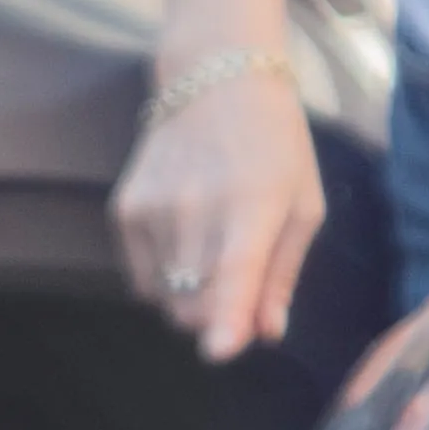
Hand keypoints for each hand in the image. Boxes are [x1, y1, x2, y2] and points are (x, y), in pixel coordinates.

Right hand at [114, 66, 320, 363]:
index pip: (235, 271)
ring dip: (192, 297)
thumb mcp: (303, 203)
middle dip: (219, 319)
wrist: (213, 78)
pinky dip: (165, 279)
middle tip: (239, 290)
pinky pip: (142, 281)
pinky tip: (185, 237)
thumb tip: (267, 333)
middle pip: (197, 305)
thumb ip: (283, 273)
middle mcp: (196, 207)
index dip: (227, 319)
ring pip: (168, 300)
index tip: (220, 352)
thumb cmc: (274, 145)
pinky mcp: (125, 210)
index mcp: (253, 204)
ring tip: (213, 248)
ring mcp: (154, 208)